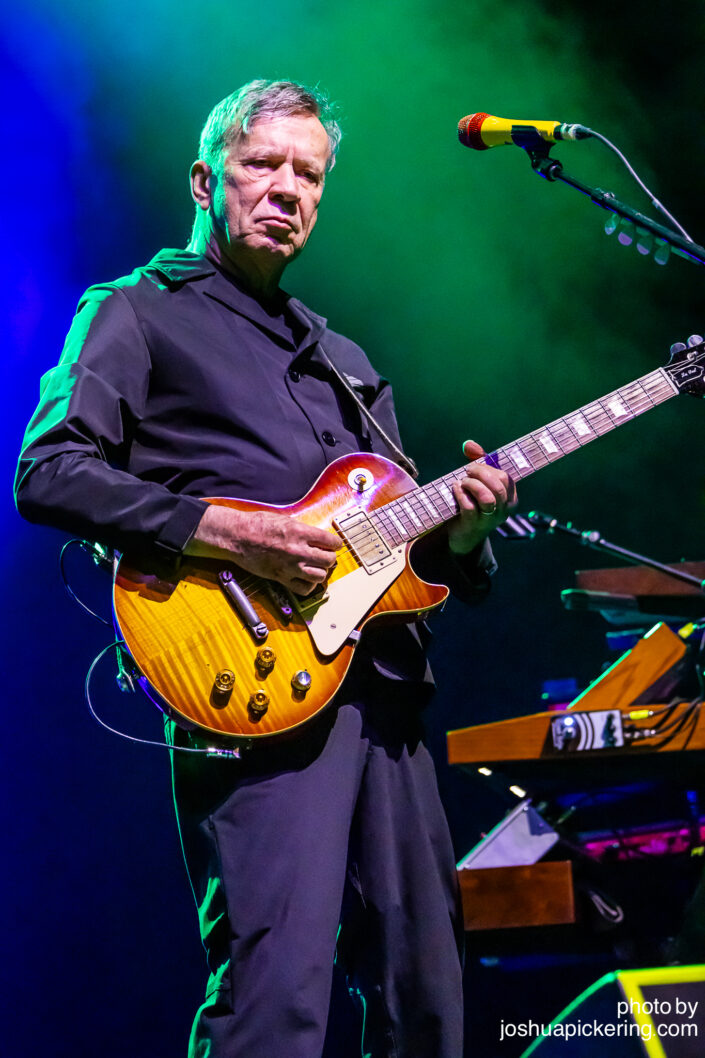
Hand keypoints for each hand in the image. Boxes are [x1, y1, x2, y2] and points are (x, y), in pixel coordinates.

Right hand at [185, 504, 341, 594]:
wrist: (237, 536)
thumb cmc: (256, 524)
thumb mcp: (284, 519)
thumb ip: (302, 529)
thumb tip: (316, 536)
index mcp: (300, 532)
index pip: (331, 542)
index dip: (335, 544)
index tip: (333, 545)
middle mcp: (298, 550)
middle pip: (329, 560)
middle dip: (329, 558)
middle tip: (324, 556)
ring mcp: (290, 566)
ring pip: (320, 576)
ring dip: (321, 572)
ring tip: (315, 567)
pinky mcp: (281, 578)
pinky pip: (304, 588)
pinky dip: (308, 585)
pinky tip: (305, 579)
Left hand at [447, 439, 516, 553]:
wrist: (463, 536)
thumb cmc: (473, 504)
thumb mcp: (479, 483)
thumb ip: (477, 462)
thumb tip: (469, 444)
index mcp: (509, 498)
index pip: (506, 478)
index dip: (489, 468)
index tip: (474, 465)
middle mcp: (503, 510)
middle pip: (498, 486)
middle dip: (480, 473)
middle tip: (467, 471)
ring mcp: (489, 519)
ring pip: (487, 497)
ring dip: (472, 484)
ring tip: (462, 482)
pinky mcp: (473, 525)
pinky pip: (469, 507)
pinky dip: (461, 494)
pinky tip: (455, 489)